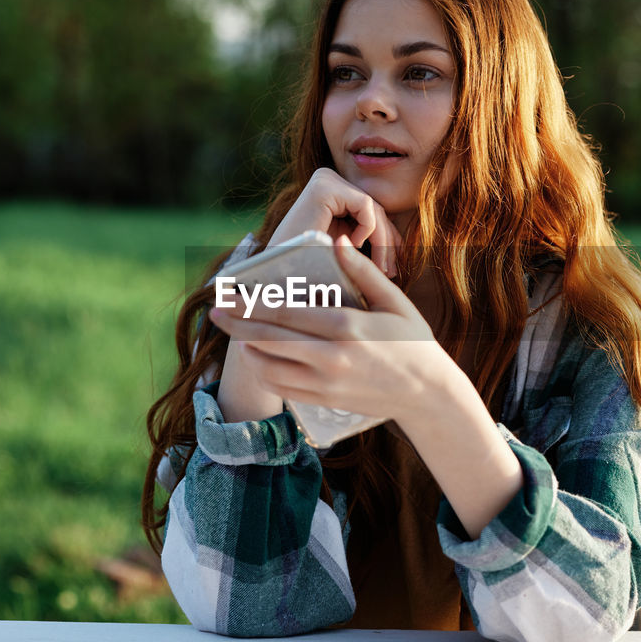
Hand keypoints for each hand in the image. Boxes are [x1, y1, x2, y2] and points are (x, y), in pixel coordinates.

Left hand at [207, 234, 452, 422]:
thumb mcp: (393, 300)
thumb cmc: (412, 340)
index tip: (229, 293)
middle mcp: (331, 358)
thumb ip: (362, 271)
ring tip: (236, 332)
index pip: (287, 312)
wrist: (426, 393)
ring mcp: (325, 383)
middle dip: (237, 324)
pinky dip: (264, 371)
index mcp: (347, 327)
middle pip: (269, 340)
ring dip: (248, 349)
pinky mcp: (323, 400)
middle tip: (214, 311)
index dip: (253, 303)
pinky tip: (258, 356)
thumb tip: (336, 241)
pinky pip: (281, 388)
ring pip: (269, 367)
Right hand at [267, 169, 402, 276]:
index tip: (394, 266)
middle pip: (373, 208)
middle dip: (387, 242)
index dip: (387, 237)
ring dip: (381, 241)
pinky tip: (353, 246)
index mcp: (330, 189)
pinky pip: (365, 206)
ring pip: (373, 209)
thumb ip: (365, 236)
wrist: (278, 273)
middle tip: (393, 271)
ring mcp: (325, 179)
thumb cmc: (309, 264)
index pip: (370, 210)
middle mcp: (327, 179)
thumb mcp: (343, 245)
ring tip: (383, 269)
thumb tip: (400, 243)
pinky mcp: (324, 187)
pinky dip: (367, 229)